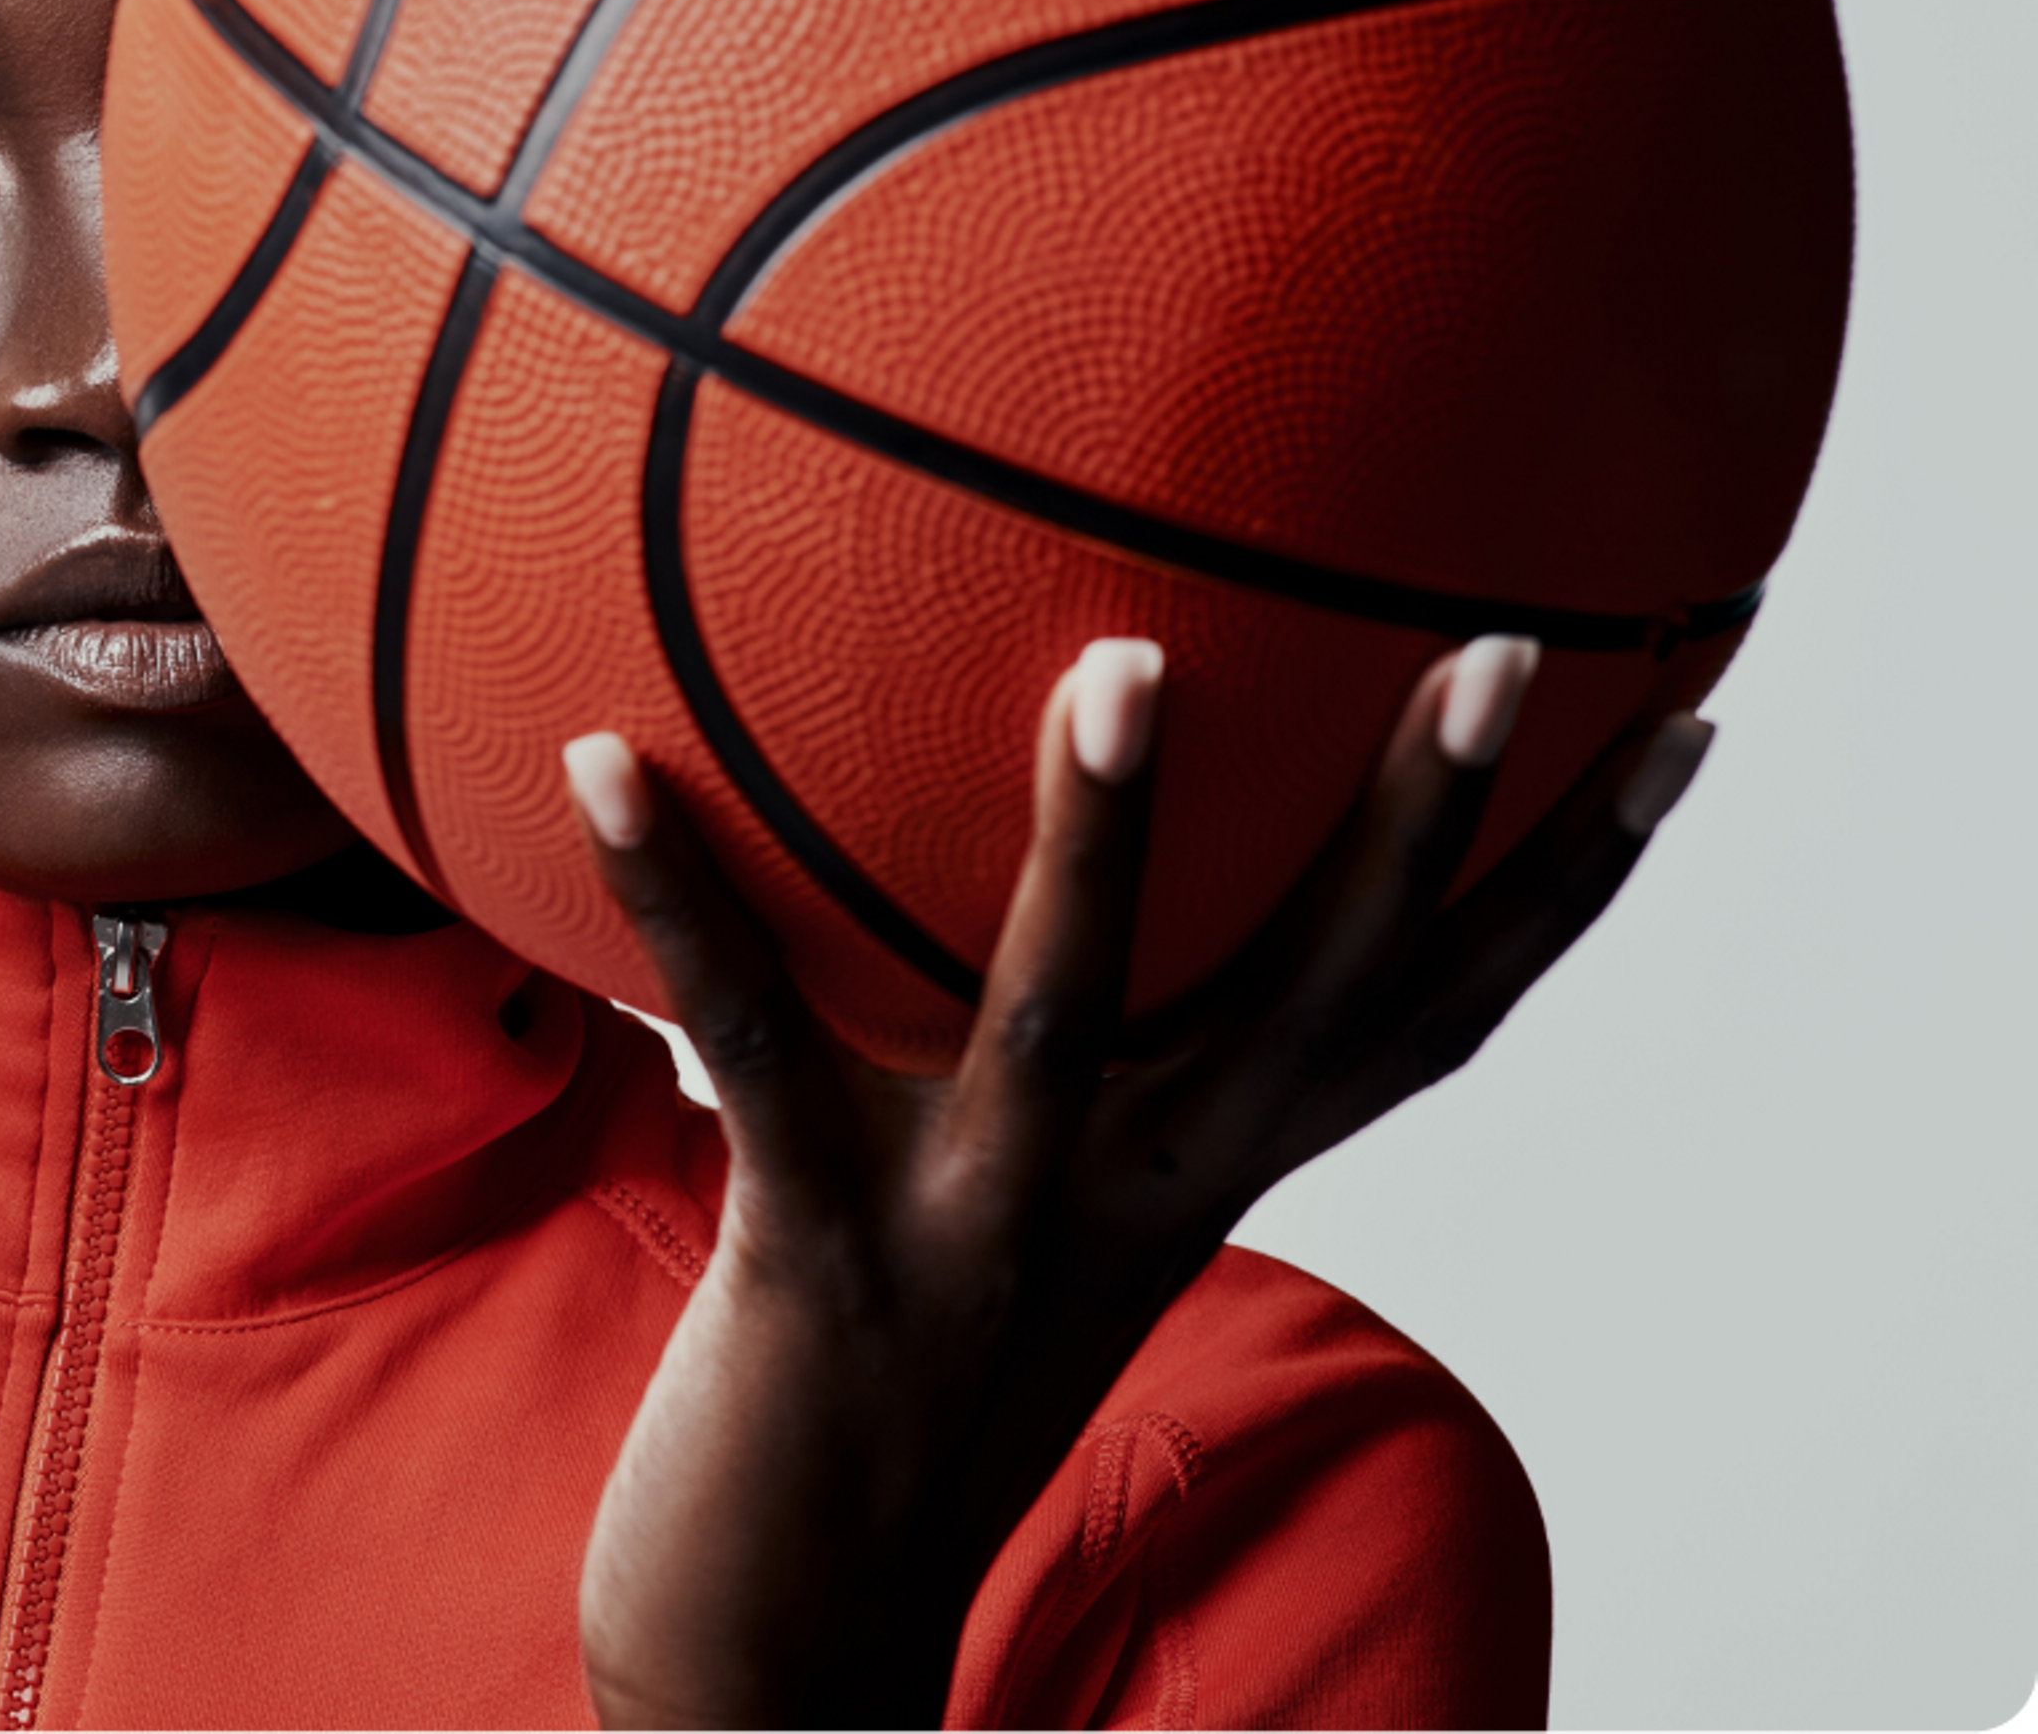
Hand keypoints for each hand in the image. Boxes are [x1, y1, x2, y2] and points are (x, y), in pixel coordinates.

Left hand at [566, 636, 1715, 1732]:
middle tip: (1504, 646)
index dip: (1563, 885)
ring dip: (1101, 837)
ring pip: (1067, 1009)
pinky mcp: (822, 1253)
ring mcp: (983, 1230)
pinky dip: (668, 896)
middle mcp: (1126, 1201)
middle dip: (1425, 827)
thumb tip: (1029, 865)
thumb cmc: (893, 1390)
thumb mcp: (1017, 1214)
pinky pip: (745, 1040)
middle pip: (1317, 998)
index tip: (1681, 722)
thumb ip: (1053, 1070)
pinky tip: (598, 760)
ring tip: (1121, 662)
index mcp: (1194, 1177)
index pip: (1422, 1019)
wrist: (789, 1632)